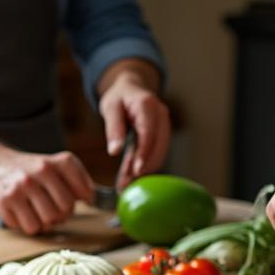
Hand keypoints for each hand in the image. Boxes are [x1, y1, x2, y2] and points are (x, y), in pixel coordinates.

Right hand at [0, 147, 94, 234]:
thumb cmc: (27, 170)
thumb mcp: (53, 165)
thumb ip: (75, 179)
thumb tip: (90, 199)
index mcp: (57, 162)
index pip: (85, 192)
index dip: (83, 201)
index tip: (75, 199)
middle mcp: (41, 171)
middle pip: (65, 210)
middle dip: (62, 215)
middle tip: (52, 210)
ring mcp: (22, 186)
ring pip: (48, 222)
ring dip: (44, 223)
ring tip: (36, 212)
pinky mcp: (5, 201)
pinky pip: (28, 227)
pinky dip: (27, 225)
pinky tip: (21, 213)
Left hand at [98, 75, 170, 189]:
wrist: (130, 88)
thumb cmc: (119, 97)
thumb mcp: (110, 107)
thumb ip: (113, 128)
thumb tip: (114, 151)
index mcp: (148, 105)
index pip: (149, 133)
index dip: (144, 153)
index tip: (136, 171)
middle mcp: (161, 115)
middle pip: (158, 146)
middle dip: (144, 167)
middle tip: (126, 185)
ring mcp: (164, 125)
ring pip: (159, 152)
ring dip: (145, 170)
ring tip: (125, 184)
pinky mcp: (162, 135)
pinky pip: (156, 152)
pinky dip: (145, 165)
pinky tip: (131, 176)